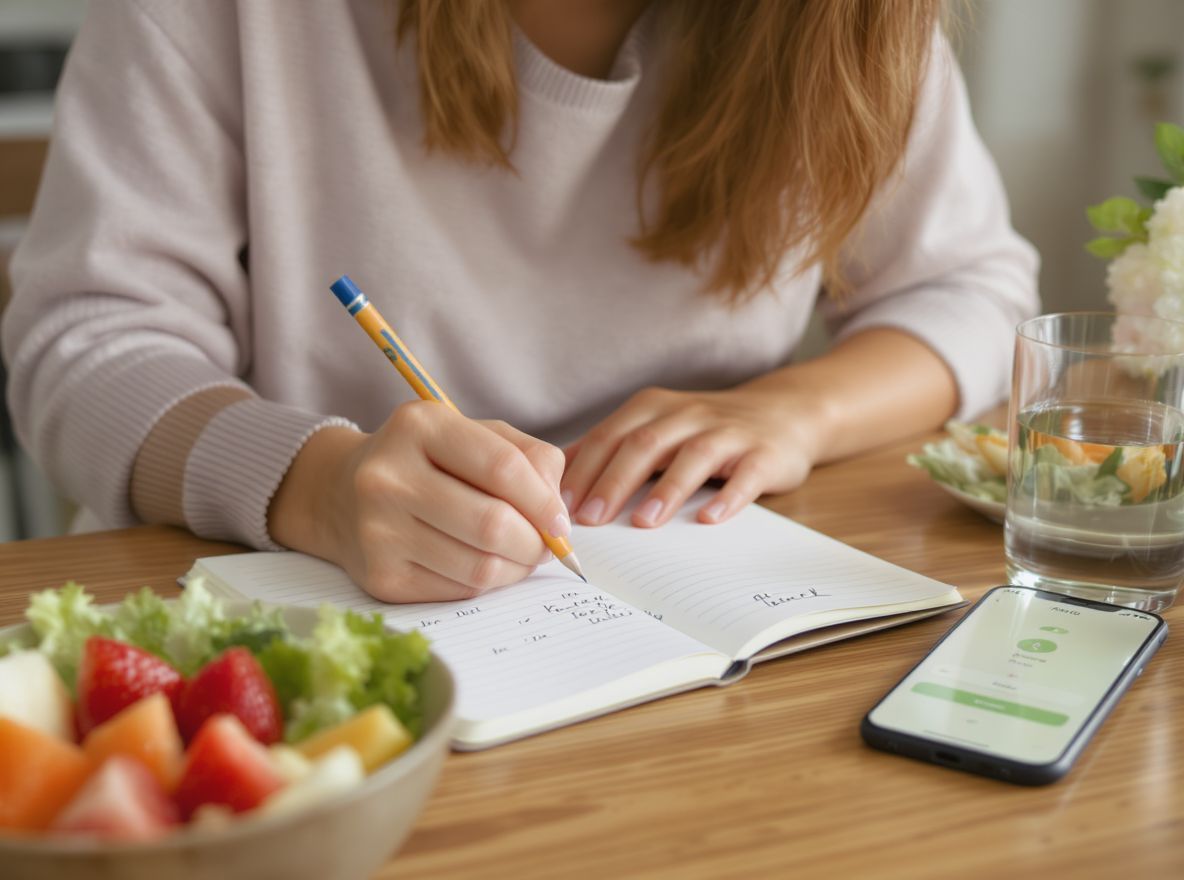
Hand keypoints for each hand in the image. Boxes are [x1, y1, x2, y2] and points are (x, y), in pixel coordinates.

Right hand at [268, 401, 570, 602]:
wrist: (341, 494)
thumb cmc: (427, 460)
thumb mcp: (474, 435)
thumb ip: (529, 459)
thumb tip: (558, 516)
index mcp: (419, 426)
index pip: (503, 468)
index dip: (544, 501)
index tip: (560, 522)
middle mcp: (389, 477)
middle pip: (493, 524)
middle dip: (536, 543)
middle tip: (546, 546)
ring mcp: (378, 531)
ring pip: (480, 567)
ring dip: (517, 568)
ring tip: (520, 556)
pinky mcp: (379, 578)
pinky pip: (459, 591)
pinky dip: (485, 584)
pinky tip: (483, 565)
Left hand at [561, 384, 828, 528]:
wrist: (783, 413)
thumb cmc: (705, 432)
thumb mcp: (655, 429)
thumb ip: (610, 448)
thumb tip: (553, 477)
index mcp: (654, 409)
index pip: (610, 437)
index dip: (583, 470)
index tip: (558, 505)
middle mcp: (688, 415)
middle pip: (644, 444)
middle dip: (612, 482)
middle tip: (589, 519)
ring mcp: (727, 433)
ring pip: (692, 457)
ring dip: (665, 490)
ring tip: (642, 522)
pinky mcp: (764, 454)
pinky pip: (745, 475)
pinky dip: (728, 496)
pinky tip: (710, 520)